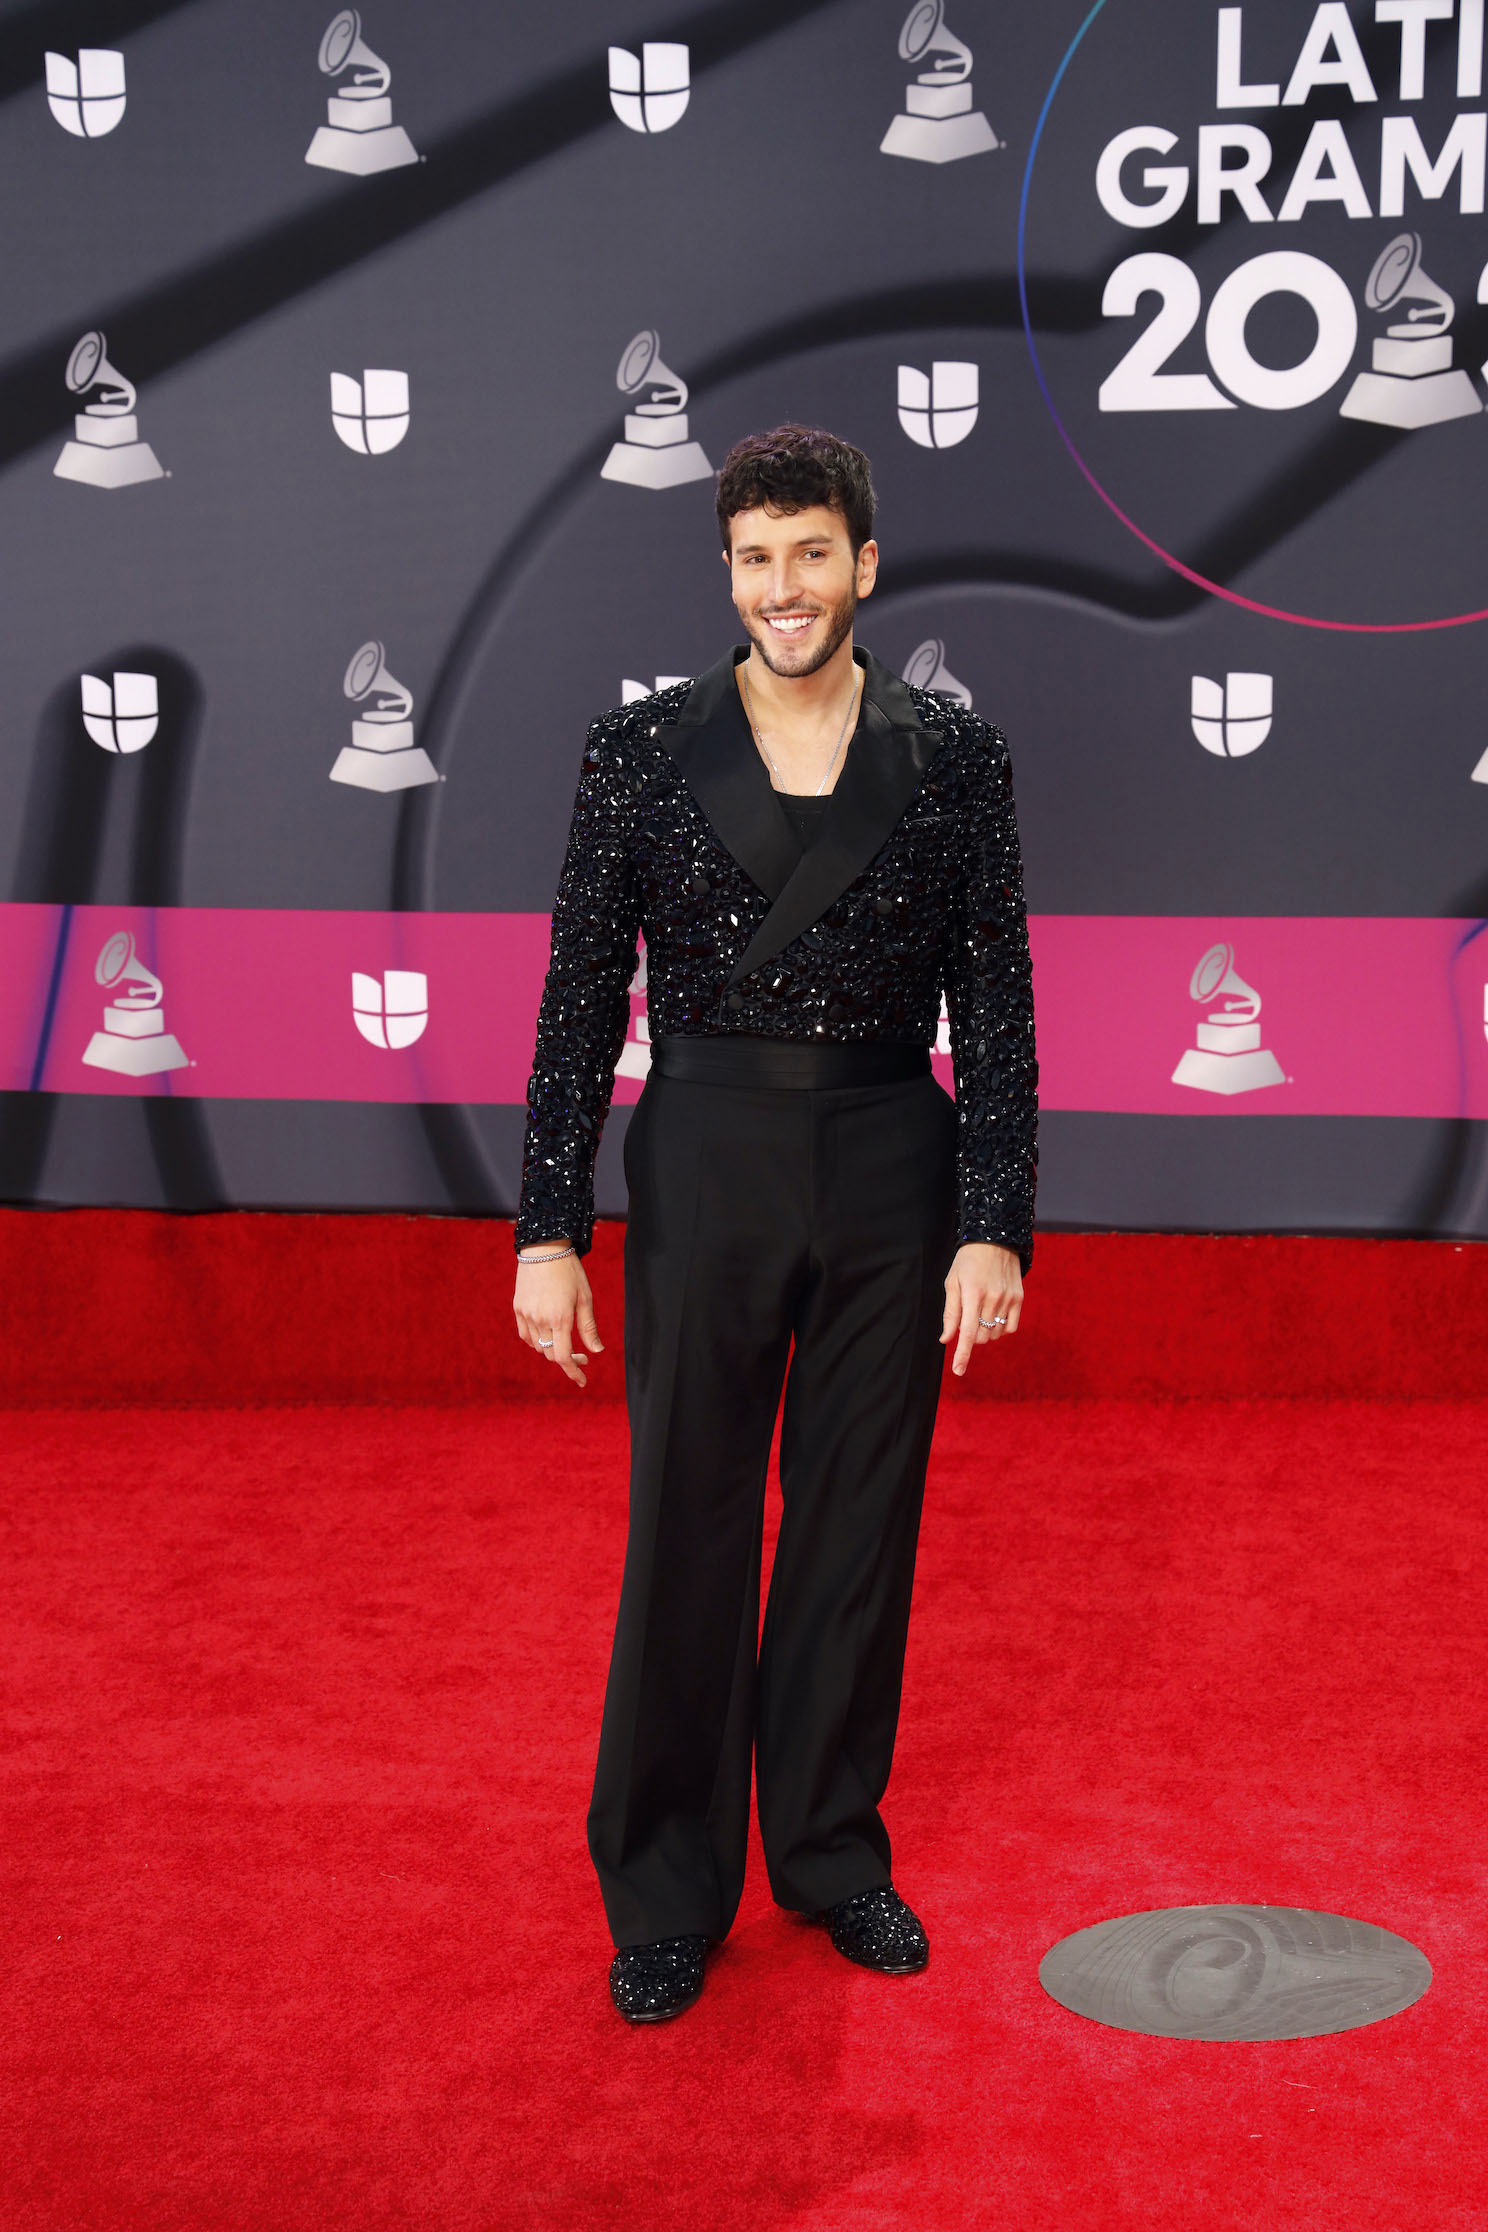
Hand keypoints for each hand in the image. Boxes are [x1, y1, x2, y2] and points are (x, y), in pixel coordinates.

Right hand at [513, 1240, 602, 1387]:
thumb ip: (588, 1327)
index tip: (582, 1381)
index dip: (573, 1372)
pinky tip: (547, 1337)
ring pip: (538, 1346)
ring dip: (552, 1350)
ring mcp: (526, 1314)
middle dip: (567, 1360)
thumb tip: (597, 1351)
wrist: (544, 1248)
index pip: (564, 1357)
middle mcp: (541, 1320)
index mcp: (560, 1318)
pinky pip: (525, 1335)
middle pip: (551, 1354)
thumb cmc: (569, 1271)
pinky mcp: (517, 1308)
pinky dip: (536, 1342)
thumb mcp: (585, 1298)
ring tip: (565, 1342)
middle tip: (582, 1356)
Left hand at [940, 1243, 1022, 1376]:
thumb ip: (950, 1313)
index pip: (967, 1333)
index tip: (958, 1371)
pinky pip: (1010, 1328)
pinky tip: (994, 1316)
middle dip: (971, 1336)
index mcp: (972, 1294)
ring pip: (995, 1334)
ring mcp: (1008, 1299)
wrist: (995, 1239)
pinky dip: (1000, 1329)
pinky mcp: (1019, 1299)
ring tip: (981, 1311)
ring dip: (985, 1332)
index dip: (962, 1355)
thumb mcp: (953, 1283)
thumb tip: (946, 1339)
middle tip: (967, 1318)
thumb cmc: (968, 1262)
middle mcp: (992, 1299)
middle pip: (981, 1337)